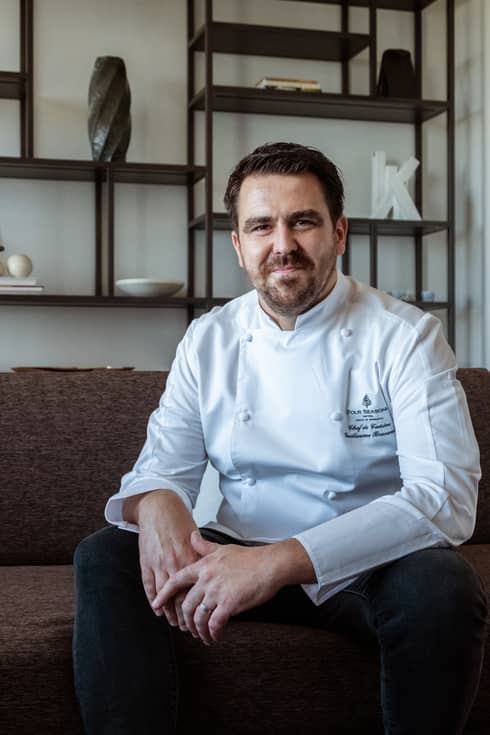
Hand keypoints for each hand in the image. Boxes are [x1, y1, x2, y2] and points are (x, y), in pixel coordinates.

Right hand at [125, 490, 202, 632]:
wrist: (157, 507)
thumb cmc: (178, 521)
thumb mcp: (195, 537)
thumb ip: (202, 555)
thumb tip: (213, 573)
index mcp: (189, 556)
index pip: (196, 588)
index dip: (199, 604)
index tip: (204, 615)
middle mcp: (174, 562)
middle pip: (180, 595)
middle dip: (185, 614)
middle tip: (190, 627)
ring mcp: (158, 564)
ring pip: (164, 595)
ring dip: (169, 611)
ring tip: (175, 623)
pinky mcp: (146, 562)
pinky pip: (149, 586)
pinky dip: (154, 599)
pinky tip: (158, 609)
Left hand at [151, 530, 282, 644]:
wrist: (270, 564)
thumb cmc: (250, 558)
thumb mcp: (223, 548)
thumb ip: (204, 546)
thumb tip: (192, 536)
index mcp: (204, 565)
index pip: (177, 580)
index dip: (164, 593)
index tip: (157, 604)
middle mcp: (207, 579)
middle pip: (185, 604)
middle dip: (184, 620)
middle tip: (188, 628)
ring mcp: (217, 591)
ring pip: (198, 617)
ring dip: (198, 630)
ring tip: (203, 636)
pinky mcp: (229, 604)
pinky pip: (214, 624)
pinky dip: (213, 633)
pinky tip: (215, 636)